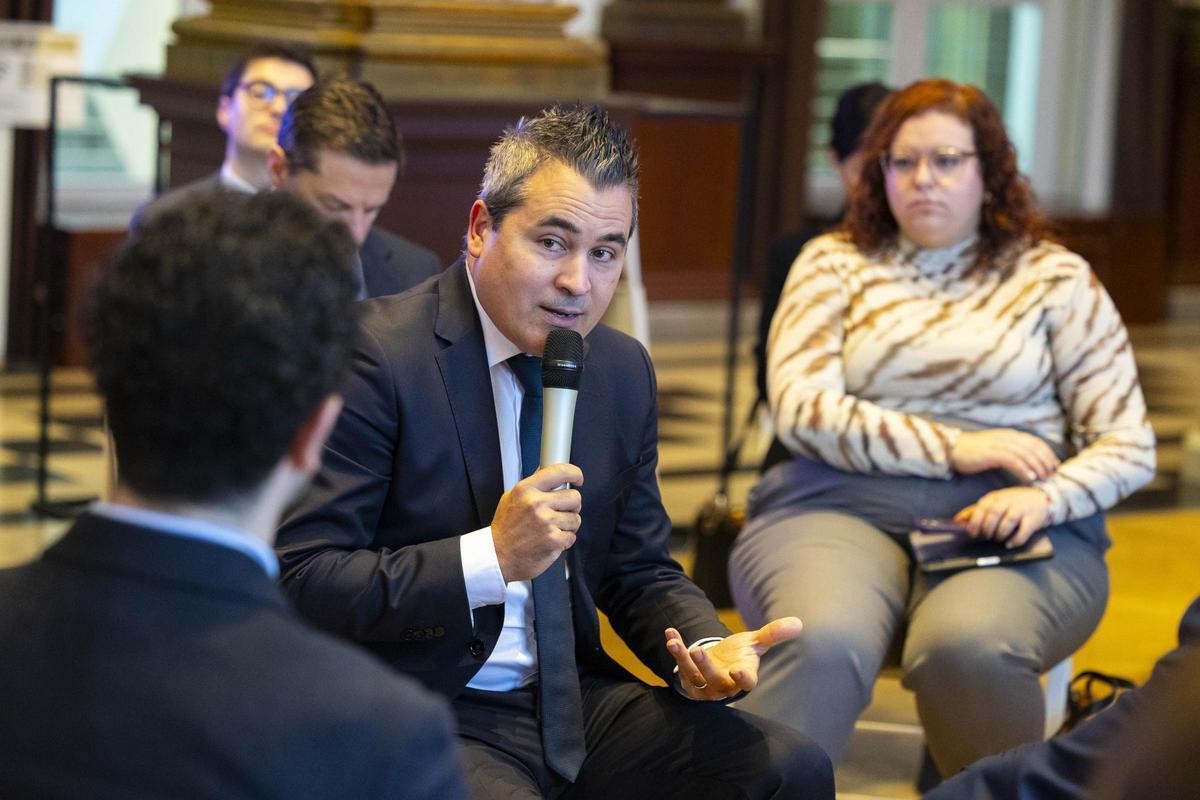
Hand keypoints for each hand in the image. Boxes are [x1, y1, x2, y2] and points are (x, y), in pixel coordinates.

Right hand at [492, 463, 583, 581]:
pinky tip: (550, 541)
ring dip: (568, 525)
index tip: (578, 478)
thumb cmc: (505, 529)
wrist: (498, 557)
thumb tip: (547, 470)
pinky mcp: (554, 540)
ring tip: (552, 529)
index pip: (559, 472)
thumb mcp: (511, 498)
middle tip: (562, 512)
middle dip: (572, 505)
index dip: (574, 473)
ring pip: (576, 518)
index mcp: (526, 490)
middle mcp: (536, 503)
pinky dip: (564, 540)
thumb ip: (531, 485)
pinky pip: (572, 536)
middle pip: (574, 496)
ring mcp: (546, 522)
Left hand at [664, 617, 802, 700]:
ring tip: (675, 644)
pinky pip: (679, 666)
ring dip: (683, 660)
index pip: (746, 683)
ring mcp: (705, 686)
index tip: (738, 670)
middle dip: (706, 668)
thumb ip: (773, 633)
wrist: (718, 665)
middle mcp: (724, 686)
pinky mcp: (689, 682)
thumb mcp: (754, 643)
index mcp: (743, 678)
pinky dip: (675, 649)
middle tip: (697, 651)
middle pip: (715, 681)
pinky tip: (670, 633)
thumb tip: (798, 622)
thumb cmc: (739, 655)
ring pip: (694, 677)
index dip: (743, 678)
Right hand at [950, 429, 1059, 481]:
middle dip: (1045, 461)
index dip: (1047, 453)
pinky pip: (1013, 460)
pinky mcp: (991, 453)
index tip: (1055, 465)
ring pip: (1026, 454)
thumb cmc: (973, 452)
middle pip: (1034, 448)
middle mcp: (1007, 437)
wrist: (952, 449)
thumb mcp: (995, 447)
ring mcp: (999, 444)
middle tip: (1051, 474)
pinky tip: (1029, 477)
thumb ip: (1010, 450)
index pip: (1035, 442)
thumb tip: (1026, 460)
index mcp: (1009, 435)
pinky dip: (1024, 469)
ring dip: (1037, 467)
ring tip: (1044, 478)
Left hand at [954, 487, 1050, 545]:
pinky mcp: (1033, 519)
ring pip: (1008, 521)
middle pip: (994, 514)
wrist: (1040, 498)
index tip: (971, 533)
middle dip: (987, 528)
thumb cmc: (1011, 503)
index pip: (982, 508)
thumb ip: (977, 510)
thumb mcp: (994, 502)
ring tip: (997, 539)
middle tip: (985, 537)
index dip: (975, 522)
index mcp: (995, 497)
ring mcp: (1021, 509)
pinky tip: (1009, 544)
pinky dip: (1015, 539)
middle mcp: (1008, 500)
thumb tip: (957, 520)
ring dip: (1000, 533)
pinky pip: (1024, 531)